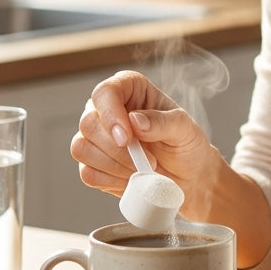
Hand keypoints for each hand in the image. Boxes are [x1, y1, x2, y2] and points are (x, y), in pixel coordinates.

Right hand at [70, 69, 218, 218]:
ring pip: (82, 148)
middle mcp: (108, 109)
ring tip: (143, 170)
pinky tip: (132, 179)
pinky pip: (87, 173)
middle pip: (88, 123)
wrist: (188, 176)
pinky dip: (111, 180)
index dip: (110, 114)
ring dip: (114, 165)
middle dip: (116, 149)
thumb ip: (163, 121)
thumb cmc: (187, 144)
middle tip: (148, 161)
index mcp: (129, 89)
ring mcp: (97, 137)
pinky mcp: (93, 164)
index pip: (105, 93)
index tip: (127, 138)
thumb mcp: (185, 129)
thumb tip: (134, 120)